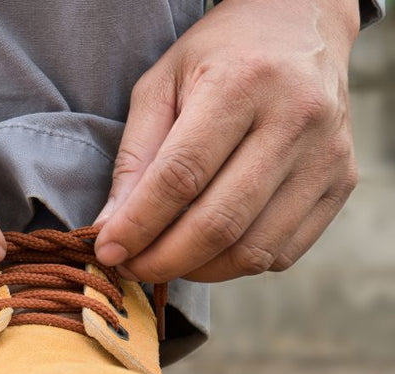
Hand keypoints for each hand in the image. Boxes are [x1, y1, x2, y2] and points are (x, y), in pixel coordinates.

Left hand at [94, 0, 360, 282]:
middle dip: (164, 259)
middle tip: (130, 269)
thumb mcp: (161, 85)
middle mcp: (295, 118)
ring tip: (164, 261)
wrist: (302, 26)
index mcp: (242, 83)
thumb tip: (111, 228)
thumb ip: (134, 157)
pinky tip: (208, 250)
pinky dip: (236, 264)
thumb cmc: (219, 57)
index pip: (181, 176)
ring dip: (198, 270)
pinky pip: (284, 252)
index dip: (139, 224)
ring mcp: (326, 154)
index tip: (108, 252)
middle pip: (220, 221)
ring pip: (254, 249)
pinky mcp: (342, 182)